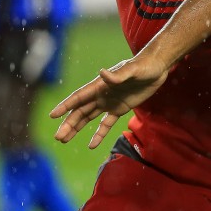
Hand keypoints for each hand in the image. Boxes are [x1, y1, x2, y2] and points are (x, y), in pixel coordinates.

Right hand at [50, 55, 168, 147]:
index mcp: (100, 85)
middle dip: (68, 123)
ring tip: (64, 140)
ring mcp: (109, 102)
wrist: (157, 67)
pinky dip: (99, 134)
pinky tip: (91, 145)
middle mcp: (101, 94)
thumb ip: (117, 74)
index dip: (65, 106)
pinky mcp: (120, 108)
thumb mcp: (132, 70)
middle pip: (80, 111)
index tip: (52, 115)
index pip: (79, 97)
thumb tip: (102, 73)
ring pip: (88, 118)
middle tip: (58, 137)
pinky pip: (106, 123)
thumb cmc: (144, 65)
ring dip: (77, 128)